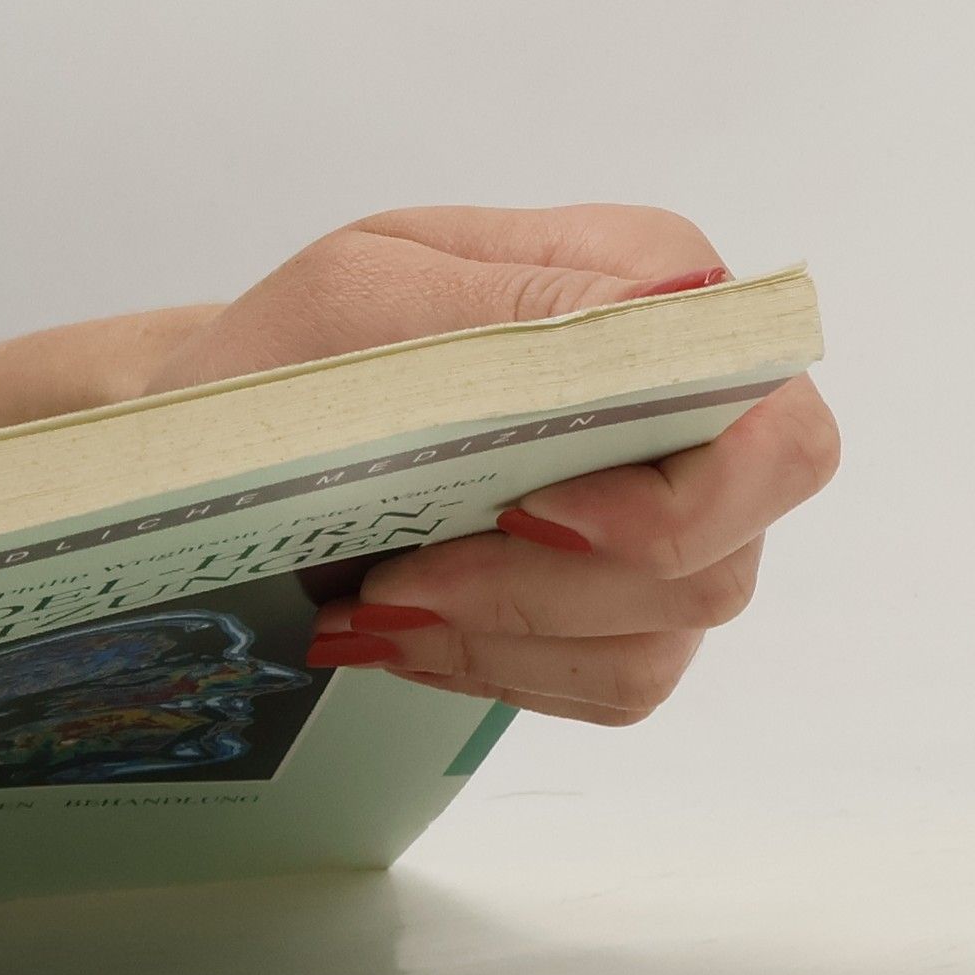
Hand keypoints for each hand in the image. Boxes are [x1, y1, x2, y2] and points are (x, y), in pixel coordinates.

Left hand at [0, 200, 839, 728]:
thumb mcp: (364, 294)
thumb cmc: (282, 359)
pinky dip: (495, 668)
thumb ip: (517, 310)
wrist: (212, 453)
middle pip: (725, 548)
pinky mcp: (603, 609)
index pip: (762, 412)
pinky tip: (403, 629)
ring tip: (381, 597)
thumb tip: (650, 348)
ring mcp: (650, 518)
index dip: (678, 494)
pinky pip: (612, 683)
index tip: (529, 510)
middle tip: (412, 573)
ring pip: (666, 634)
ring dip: (506, 634)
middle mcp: (677, 406)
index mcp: (649, 290)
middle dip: (561, 587)